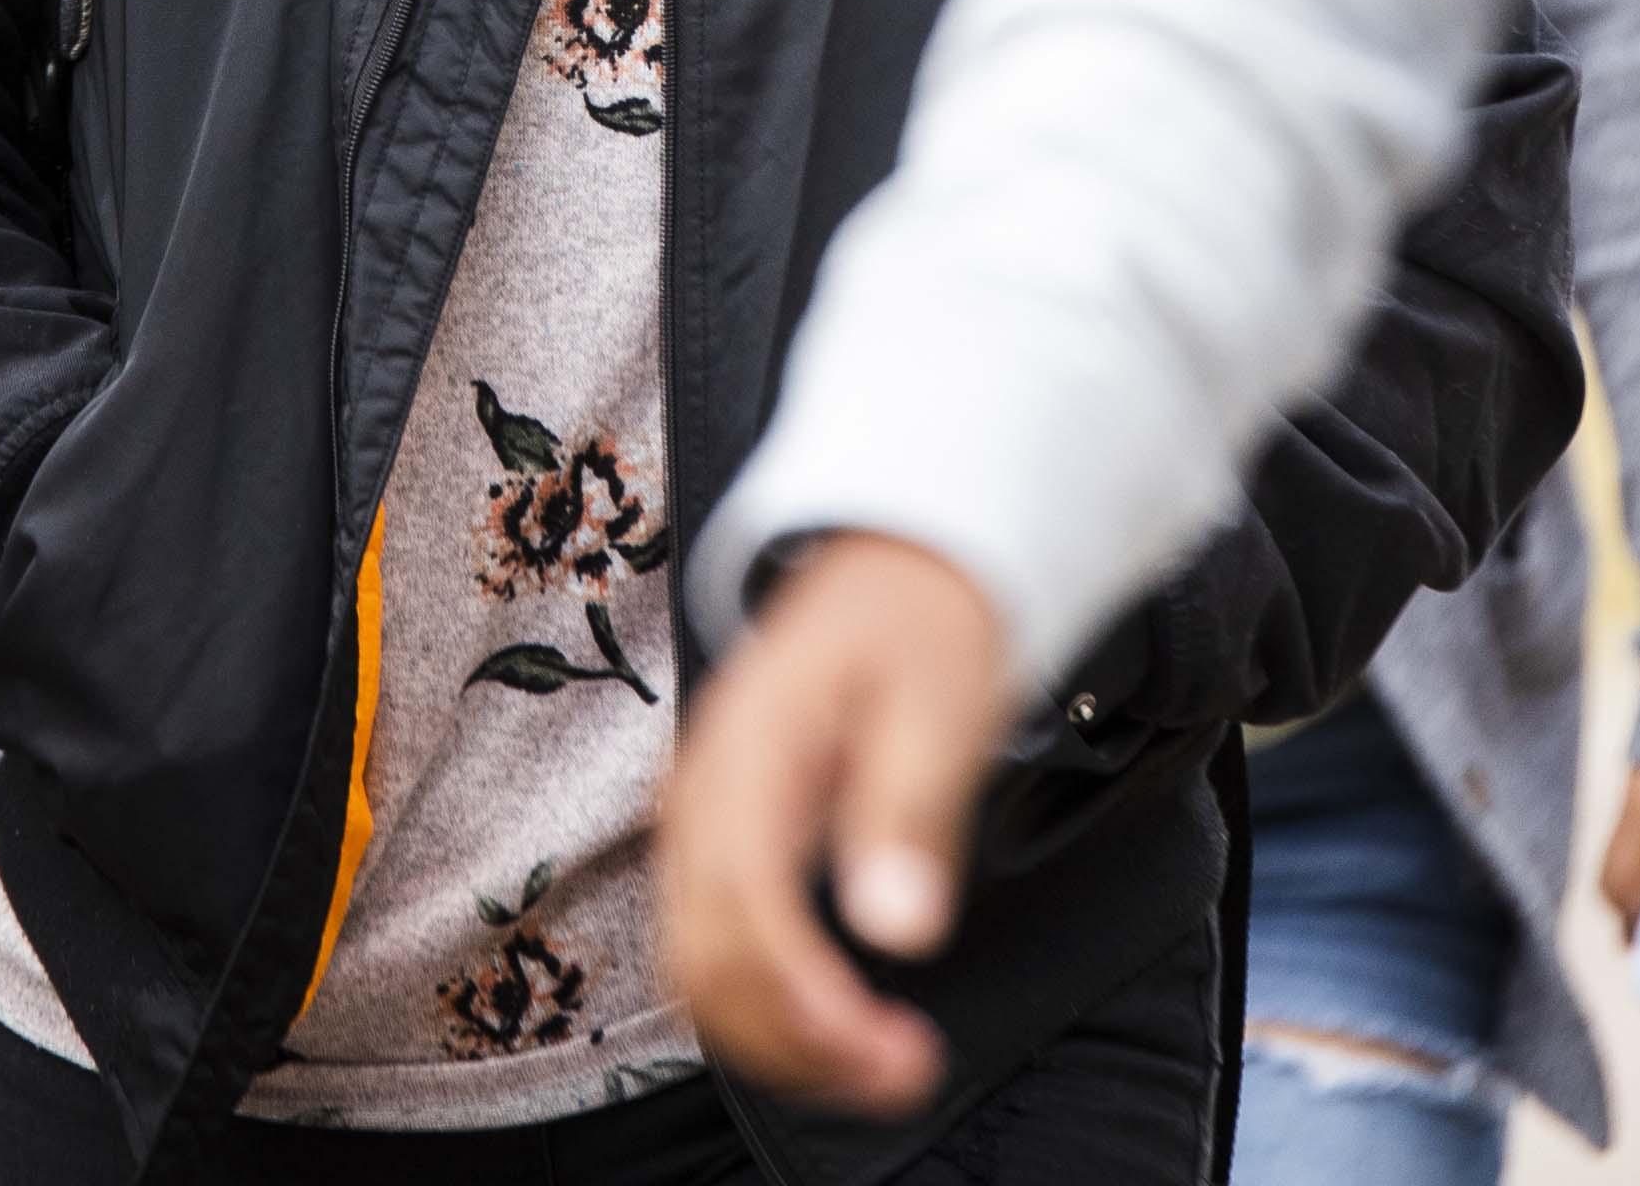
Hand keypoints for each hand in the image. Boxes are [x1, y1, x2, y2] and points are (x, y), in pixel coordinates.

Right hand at [658, 533, 1014, 1117]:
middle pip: (706, 958)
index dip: (803, 996)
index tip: (882, 1045)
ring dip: (780, 1042)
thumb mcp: (940, 700)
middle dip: (796, 1041)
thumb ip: (908, 812)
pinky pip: (715, 953)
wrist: (897, 567)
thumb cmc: (923, 624)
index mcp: (749, 751)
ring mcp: (701, 824)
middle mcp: (703, 797)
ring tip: (884, 1068)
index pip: (744, 904)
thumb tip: (898, 928)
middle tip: (905, 1073)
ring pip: (700, 974)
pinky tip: (840, 1030)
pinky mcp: (721, 847)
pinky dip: (769, 1014)